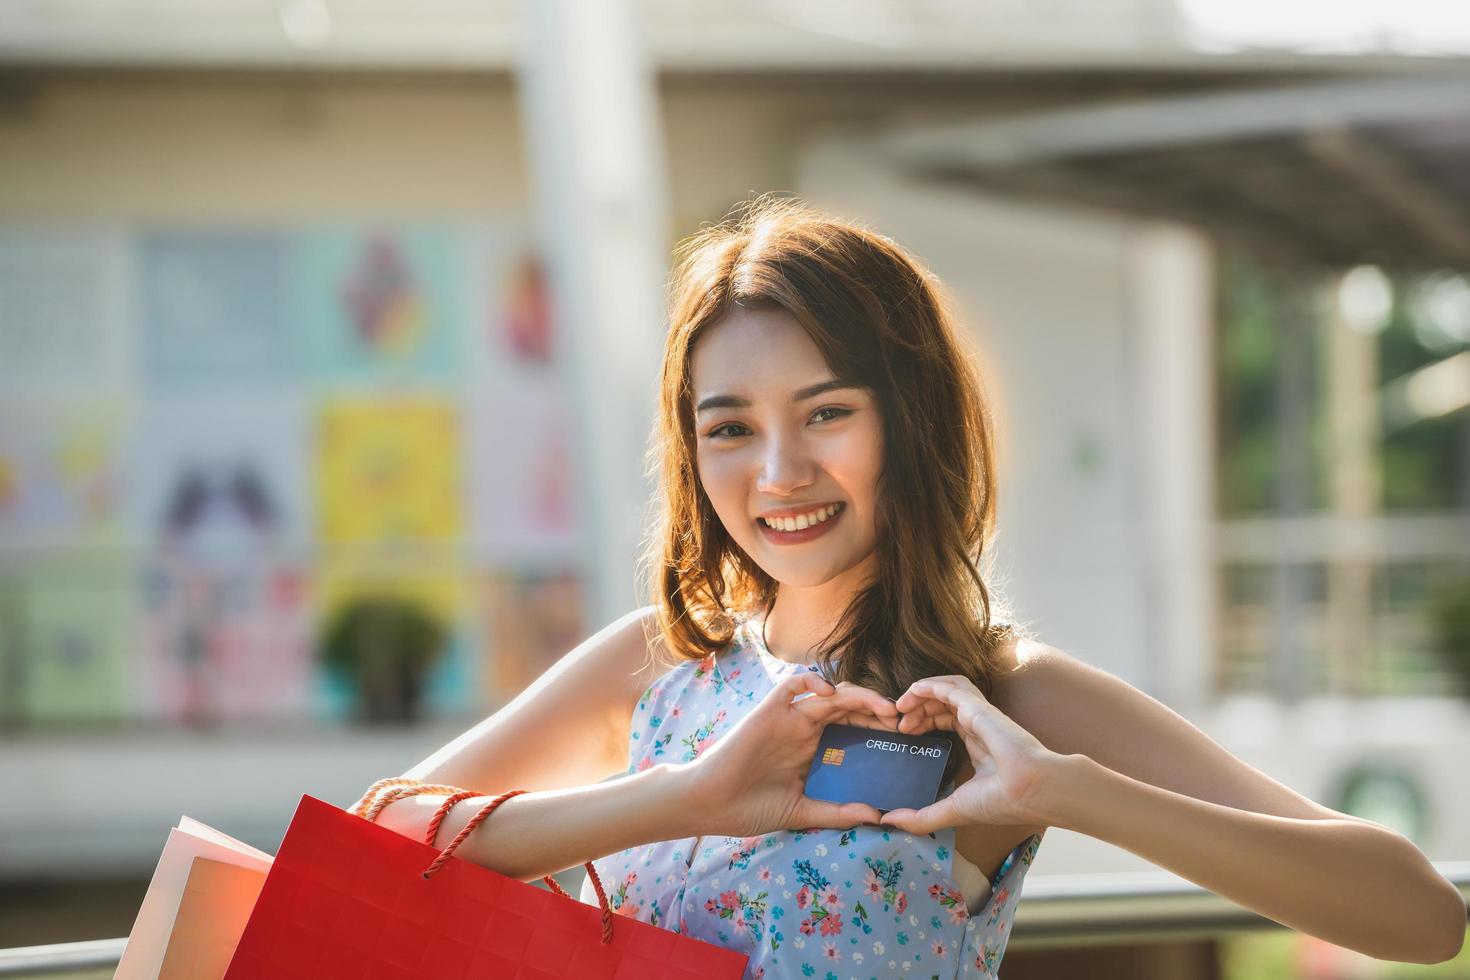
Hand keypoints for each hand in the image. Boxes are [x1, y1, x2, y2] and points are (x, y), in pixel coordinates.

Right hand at [685, 673, 900, 837]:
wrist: (710, 805)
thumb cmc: (751, 808)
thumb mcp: (803, 812)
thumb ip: (837, 811)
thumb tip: (877, 815)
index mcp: (813, 748)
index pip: (853, 726)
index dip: (878, 725)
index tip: (904, 737)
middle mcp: (804, 727)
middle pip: (848, 706)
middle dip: (876, 708)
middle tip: (902, 721)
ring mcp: (787, 717)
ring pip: (828, 692)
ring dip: (858, 695)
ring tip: (883, 708)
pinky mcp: (768, 710)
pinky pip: (793, 684)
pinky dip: (813, 681)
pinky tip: (831, 694)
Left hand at [881, 675, 1062, 833]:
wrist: (1032, 791)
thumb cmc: (1003, 801)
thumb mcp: (952, 810)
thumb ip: (921, 818)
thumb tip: (887, 821)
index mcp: (978, 746)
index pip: (947, 722)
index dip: (924, 723)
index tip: (904, 735)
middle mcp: (979, 727)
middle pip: (942, 705)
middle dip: (918, 710)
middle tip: (898, 724)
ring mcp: (980, 715)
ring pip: (947, 690)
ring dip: (921, 693)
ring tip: (901, 707)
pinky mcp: (979, 708)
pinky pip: (952, 687)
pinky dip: (930, 685)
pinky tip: (912, 692)